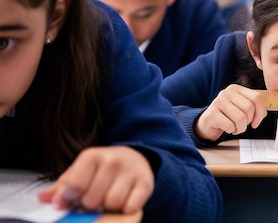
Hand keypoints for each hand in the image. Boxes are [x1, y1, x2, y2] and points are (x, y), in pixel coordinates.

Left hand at [38, 146, 153, 213]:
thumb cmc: (102, 169)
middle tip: (93, 200)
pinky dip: (125, 209)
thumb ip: (62, 186)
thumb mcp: (80, 171)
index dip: (69, 199)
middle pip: (93, 198)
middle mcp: (112, 160)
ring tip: (107, 200)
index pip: (75, 185)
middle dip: (90, 205)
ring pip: (113, 203)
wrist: (135, 159)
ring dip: (108, 207)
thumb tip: (43, 199)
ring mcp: (131, 171)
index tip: (71, 201)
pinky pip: (131, 207)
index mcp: (92, 155)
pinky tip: (123, 201)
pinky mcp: (146, 183)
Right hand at [195, 85, 265, 140]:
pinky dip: (231, 130)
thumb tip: (263, 113)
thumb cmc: (228, 116)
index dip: (260, 112)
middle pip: (249, 108)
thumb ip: (254, 107)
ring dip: (240, 128)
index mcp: (237, 89)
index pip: (257, 97)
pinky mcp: (212, 113)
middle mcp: (227, 92)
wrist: (208, 122)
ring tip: (236, 128)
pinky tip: (227, 128)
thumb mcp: (241, 108)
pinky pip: (230, 125)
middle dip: (248, 121)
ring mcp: (218, 102)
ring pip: (240, 118)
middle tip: (243, 125)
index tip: (256, 122)